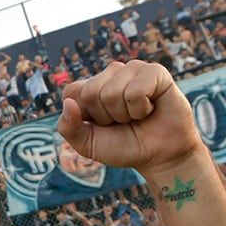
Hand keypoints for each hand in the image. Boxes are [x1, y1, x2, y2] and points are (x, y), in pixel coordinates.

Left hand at [56, 60, 203, 177]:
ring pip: (112, 92)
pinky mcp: (155, 71)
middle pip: (91, 92)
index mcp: (91, 87)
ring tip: (137, 115)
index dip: (84, 115)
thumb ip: (68, 127)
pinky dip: (141, 108)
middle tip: (123, 121)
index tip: (100, 125)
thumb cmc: (123, 147)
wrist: (158, 156)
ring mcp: (132, 69)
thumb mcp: (87, 144)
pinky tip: (151, 108)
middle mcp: (110, 74)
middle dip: (106, 116)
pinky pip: (136, 90)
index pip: (71, 92)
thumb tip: (67, 102)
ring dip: (125, 114)